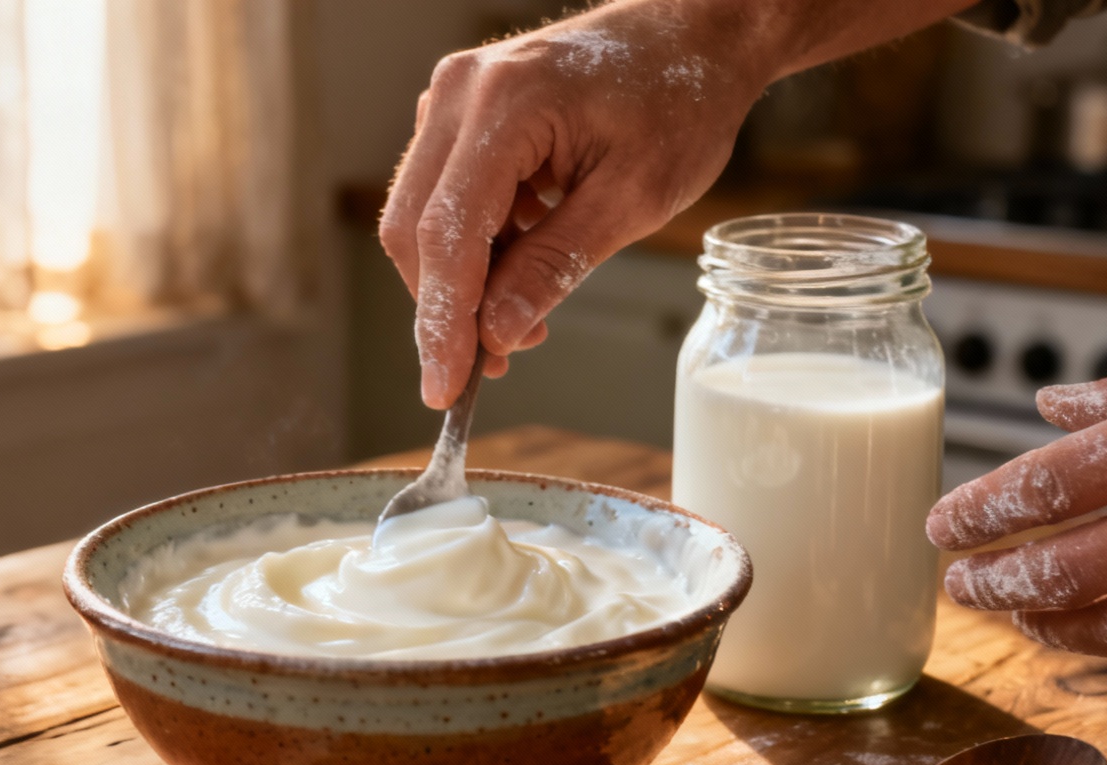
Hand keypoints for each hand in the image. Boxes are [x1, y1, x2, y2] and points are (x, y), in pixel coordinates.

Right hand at [380, 0, 779, 407]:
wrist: (692, 36)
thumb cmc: (678, 101)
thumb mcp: (631, 199)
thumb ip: (555, 265)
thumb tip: (494, 333)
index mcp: (504, 104)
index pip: (447, 234)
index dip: (441, 322)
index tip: (444, 387)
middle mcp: (460, 94)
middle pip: (414, 229)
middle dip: (448, 309)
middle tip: (502, 359)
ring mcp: (454, 100)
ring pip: (421, 218)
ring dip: (462, 282)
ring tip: (526, 314)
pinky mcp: (461, 117)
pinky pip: (443, 197)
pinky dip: (474, 248)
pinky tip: (523, 263)